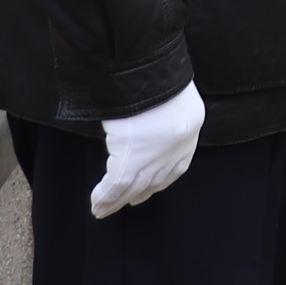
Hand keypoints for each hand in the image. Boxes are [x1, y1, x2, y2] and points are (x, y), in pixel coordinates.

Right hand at [90, 82, 204, 218]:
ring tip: (104, 210)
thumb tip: (147, 113)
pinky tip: (97, 205)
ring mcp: (152, 157)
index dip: (162, 179)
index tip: (151, 188)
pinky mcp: (130, 160)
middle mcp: (173, 150)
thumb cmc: (159, 75)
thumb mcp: (172, 92)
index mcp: (188, 130)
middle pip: (153, 180)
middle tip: (129, 202)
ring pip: (133, 187)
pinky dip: (105, 197)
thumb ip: (165, 109)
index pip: (176, 166)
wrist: (152, 74)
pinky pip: (116, 186)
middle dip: (140, 193)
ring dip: (116, 201)